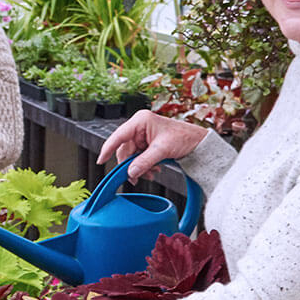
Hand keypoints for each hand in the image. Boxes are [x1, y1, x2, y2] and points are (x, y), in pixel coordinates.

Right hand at [96, 110, 210, 182]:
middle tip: (136, 178)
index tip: (101, 160)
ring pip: (131, 156)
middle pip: (125, 149)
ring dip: (139, 167)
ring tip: (152, 174)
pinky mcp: (147, 143)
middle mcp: (139, 126)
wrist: (199, 143)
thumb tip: (130, 172)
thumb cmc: (184, 138)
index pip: (118, 136)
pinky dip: (144, 166)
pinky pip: (138, 157)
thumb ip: (144, 162)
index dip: (108, 149)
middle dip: (131, 165)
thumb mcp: (162, 151)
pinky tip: (154, 170)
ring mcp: (143, 135)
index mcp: (141, 120)